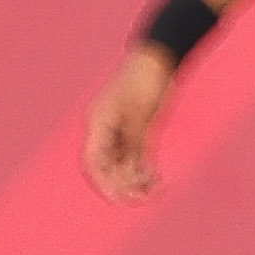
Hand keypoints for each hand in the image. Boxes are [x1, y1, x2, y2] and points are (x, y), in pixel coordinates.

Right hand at [80, 42, 177, 202]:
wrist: (160, 56)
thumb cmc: (146, 79)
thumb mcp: (140, 113)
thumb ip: (132, 141)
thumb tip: (128, 170)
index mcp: (99, 123)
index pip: (94, 162)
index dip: (104, 183)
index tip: (120, 198)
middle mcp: (105, 129)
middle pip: (108, 167)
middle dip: (123, 185)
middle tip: (143, 198)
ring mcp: (121, 130)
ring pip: (123, 164)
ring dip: (137, 180)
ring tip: (157, 189)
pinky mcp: (137, 129)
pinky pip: (136, 156)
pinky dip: (145, 169)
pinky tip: (157, 179)